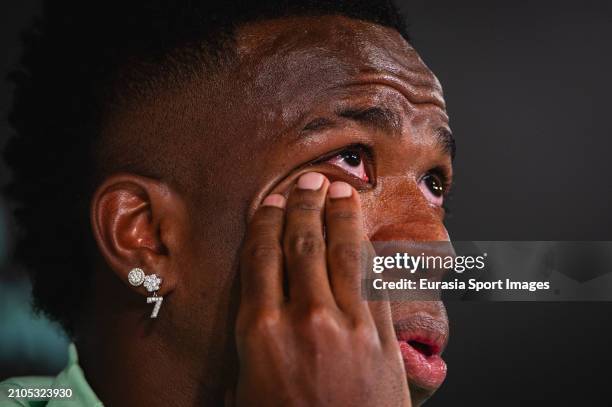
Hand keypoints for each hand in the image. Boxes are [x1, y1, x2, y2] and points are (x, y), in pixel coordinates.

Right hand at [234, 172, 409, 406]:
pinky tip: (367, 237)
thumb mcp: (244, 394)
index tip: (273, 200)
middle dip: (305, 206)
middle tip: (308, 181)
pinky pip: (375, 283)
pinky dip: (370, 254)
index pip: (262, 258)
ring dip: (341, 217)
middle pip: (302, 245)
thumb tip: (255, 315)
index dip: (268, 223)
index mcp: (261, 331)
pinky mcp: (382, 340)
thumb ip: (250, 347)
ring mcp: (347, 325)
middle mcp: (303, 318)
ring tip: (341, 190)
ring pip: (343, 254)